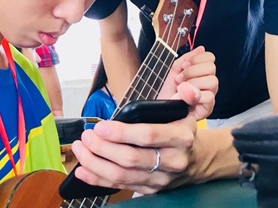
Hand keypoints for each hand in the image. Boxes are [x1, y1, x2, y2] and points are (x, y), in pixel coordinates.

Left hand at [70, 85, 201, 193]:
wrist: (197, 161)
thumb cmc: (183, 131)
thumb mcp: (190, 111)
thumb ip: (188, 96)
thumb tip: (185, 87)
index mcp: (180, 138)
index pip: (148, 136)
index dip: (121, 132)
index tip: (100, 126)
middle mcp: (172, 161)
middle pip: (131, 159)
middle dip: (103, 148)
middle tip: (86, 136)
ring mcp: (160, 179)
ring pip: (122, 175)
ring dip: (96, 163)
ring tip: (80, 150)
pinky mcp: (149, 190)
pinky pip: (120, 186)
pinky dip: (98, 178)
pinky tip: (83, 170)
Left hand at [158, 46, 217, 119]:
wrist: (158, 107)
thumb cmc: (165, 91)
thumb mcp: (174, 70)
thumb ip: (187, 58)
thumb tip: (201, 48)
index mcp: (201, 73)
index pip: (210, 58)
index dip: (196, 59)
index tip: (183, 66)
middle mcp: (207, 84)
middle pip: (211, 67)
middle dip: (191, 71)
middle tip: (180, 79)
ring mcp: (208, 96)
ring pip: (212, 81)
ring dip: (193, 83)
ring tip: (181, 89)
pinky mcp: (207, 108)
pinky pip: (209, 96)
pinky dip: (195, 96)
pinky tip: (185, 98)